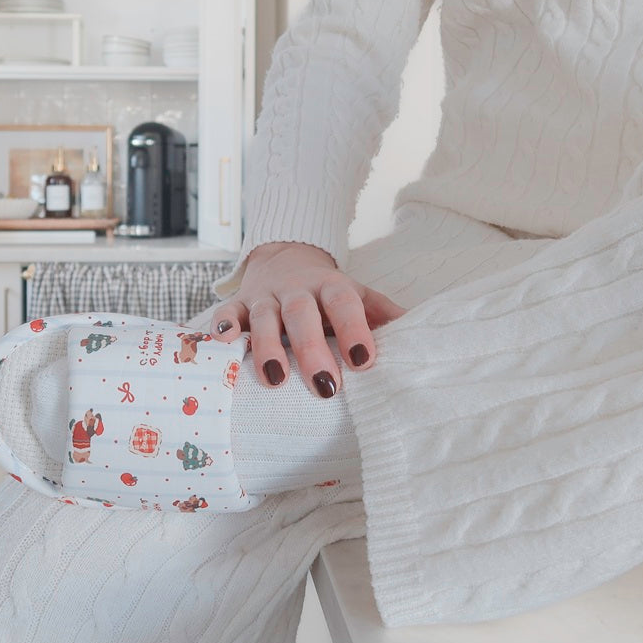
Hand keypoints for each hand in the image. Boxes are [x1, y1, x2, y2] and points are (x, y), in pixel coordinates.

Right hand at [209, 241, 407, 397]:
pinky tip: (220, 345)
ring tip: (274, 379)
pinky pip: (225, 314)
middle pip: (301, 313)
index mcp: (331, 287)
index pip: (344, 303)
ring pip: (262, 317)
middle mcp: (296, 290)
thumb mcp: (358, 296)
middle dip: (311, 348)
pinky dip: (221, 328)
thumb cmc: (329, 293)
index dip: (354, 329)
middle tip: (325, 385)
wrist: (285, 258)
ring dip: (266, 346)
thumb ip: (384, 315)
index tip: (364, 362)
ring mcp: (264, 297)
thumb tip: (423, 335)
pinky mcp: (237, 304)